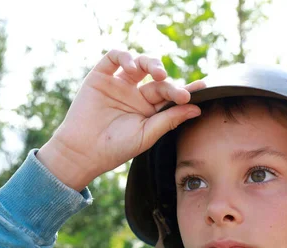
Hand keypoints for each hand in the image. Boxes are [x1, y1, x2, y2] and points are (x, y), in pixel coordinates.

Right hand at [37, 49, 204, 190]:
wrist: (84, 152)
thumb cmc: (116, 148)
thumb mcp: (147, 134)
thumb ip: (170, 119)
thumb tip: (197, 108)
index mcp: (148, 110)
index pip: (170, 95)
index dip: (185, 90)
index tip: (203, 88)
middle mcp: (135, 94)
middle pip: (158, 80)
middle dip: (170, 84)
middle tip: (179, 93)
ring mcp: (118, 84)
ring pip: (140, 64)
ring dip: (152, 63)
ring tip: (159, 74)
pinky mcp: (100, 77)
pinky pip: (114, 58)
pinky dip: (125, 56)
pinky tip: (133, 65)